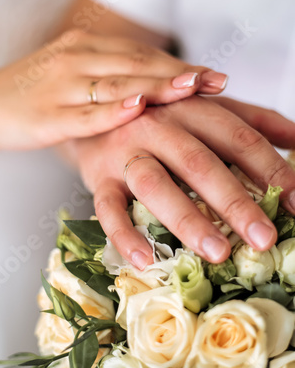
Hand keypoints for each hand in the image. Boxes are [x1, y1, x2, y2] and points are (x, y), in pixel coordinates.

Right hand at [0, 30, 226, 150]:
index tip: (213, 75)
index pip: (140, 53)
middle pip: (136, 63)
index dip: (178, 63)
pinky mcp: (46, 116)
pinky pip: (84, 113)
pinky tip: (138, 106)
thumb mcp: (70, 75)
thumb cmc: (30, 94)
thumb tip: (151, 91)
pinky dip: (112, 111)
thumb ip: (107, 78)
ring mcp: (60, 87)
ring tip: (192, 87)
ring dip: (156, 85)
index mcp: (84, 47)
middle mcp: (75, 59)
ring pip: (116, 83)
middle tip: (217, 81)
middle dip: (179, 72)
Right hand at [69, 95, 294, 267]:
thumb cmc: (160, 118)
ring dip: (187, 219)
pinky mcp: (97, 177)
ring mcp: (124, 151)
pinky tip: (146, 260)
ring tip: (218, 253)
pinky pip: (107, 208)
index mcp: (190, 108)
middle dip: (234, 201)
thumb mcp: (205, 109)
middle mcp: (156, 126)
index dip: (270, 168)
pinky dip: (124, 235)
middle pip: (198, 162)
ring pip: (154, 184)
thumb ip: (251, 119)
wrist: (96, 112)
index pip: (237, 137)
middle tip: (263, 237)